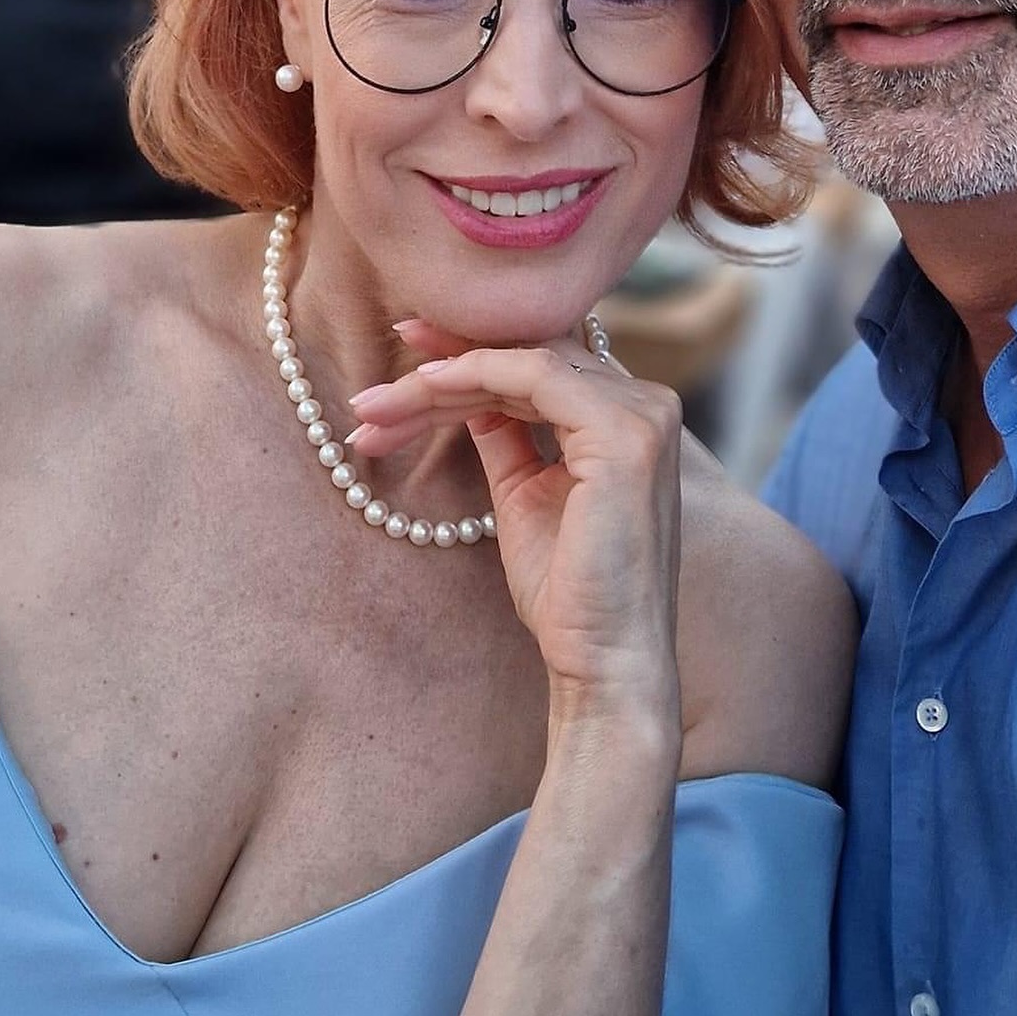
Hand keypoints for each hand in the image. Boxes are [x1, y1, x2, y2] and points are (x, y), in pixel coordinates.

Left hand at [348, 328, 682, 722]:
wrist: (604, 662)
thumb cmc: (570, 596)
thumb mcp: (525, 496)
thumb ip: (507, 436)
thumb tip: (466, 393)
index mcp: (629, 421)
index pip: (543, 363)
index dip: (470, 354)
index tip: (403, 355)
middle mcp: (647, 406)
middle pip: (530, 354)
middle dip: (442, 364)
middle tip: (369, 393)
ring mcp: (642, 416)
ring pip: (523, 361)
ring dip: (438, 379)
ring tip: (371, 412)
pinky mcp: (624, 433)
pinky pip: (534, 375)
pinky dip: (471, 375)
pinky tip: (421, 392)